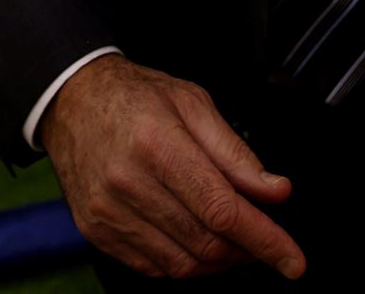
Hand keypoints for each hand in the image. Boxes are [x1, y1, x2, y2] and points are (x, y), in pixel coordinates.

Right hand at [39, 55, 303, 280]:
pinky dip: (185, 262)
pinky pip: (154, 268)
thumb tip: (276, 192)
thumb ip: (236, 152)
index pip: (222, 209)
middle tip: (262, 237)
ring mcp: (108, 212)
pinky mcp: (96, 231)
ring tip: (230, 236)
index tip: (293, 260)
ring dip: (218, 260)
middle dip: (247, 250)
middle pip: (206, 242)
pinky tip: (193, 238)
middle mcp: (128, 182)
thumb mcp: (192, 103)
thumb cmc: (135, 96)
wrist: (71, 101)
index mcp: (157, 143)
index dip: (265, 240)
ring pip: (183, 263)